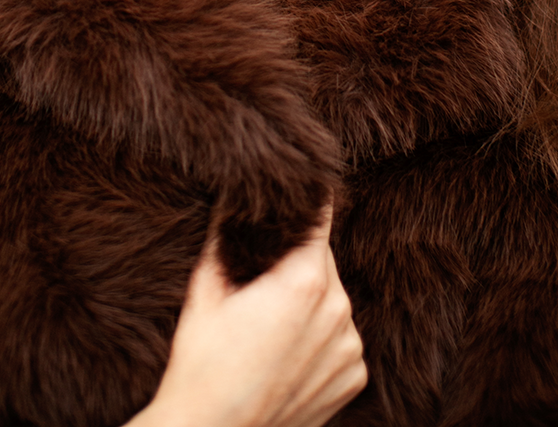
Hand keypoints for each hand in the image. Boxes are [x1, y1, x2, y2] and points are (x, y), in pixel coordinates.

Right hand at [128, 205, 366, 426]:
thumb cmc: (202, 361)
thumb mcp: (206, 286)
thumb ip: (226, 232)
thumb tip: (233, 192)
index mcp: (305, 281)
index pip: (319, 218)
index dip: (311, 198)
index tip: (308, 181)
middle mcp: (338, 310)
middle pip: (322, 259)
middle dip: (297, 256)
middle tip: (263, 270)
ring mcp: (350, 347)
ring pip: (333, 297)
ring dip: (311, 297)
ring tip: (271, 319)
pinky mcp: (354, 377)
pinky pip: (341, 336)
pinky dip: (321, 335)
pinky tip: (288, 349)